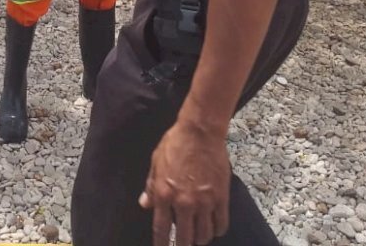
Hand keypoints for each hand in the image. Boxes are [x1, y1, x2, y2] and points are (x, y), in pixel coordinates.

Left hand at [140, 119, 229, 245]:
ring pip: (204, 235)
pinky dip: (218, 230)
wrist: (200, 131)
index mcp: (165, 194)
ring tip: (198, 237)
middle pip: (185, 238)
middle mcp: (184, 203)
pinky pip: (221, 223)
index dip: (162, 244)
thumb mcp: (156, 161)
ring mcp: (204, 202)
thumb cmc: (175, 143)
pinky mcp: (221, 197)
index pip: (161, 229)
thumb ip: (151, 185)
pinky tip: (214, 228)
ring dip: (201, 239)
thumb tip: (144, 204)